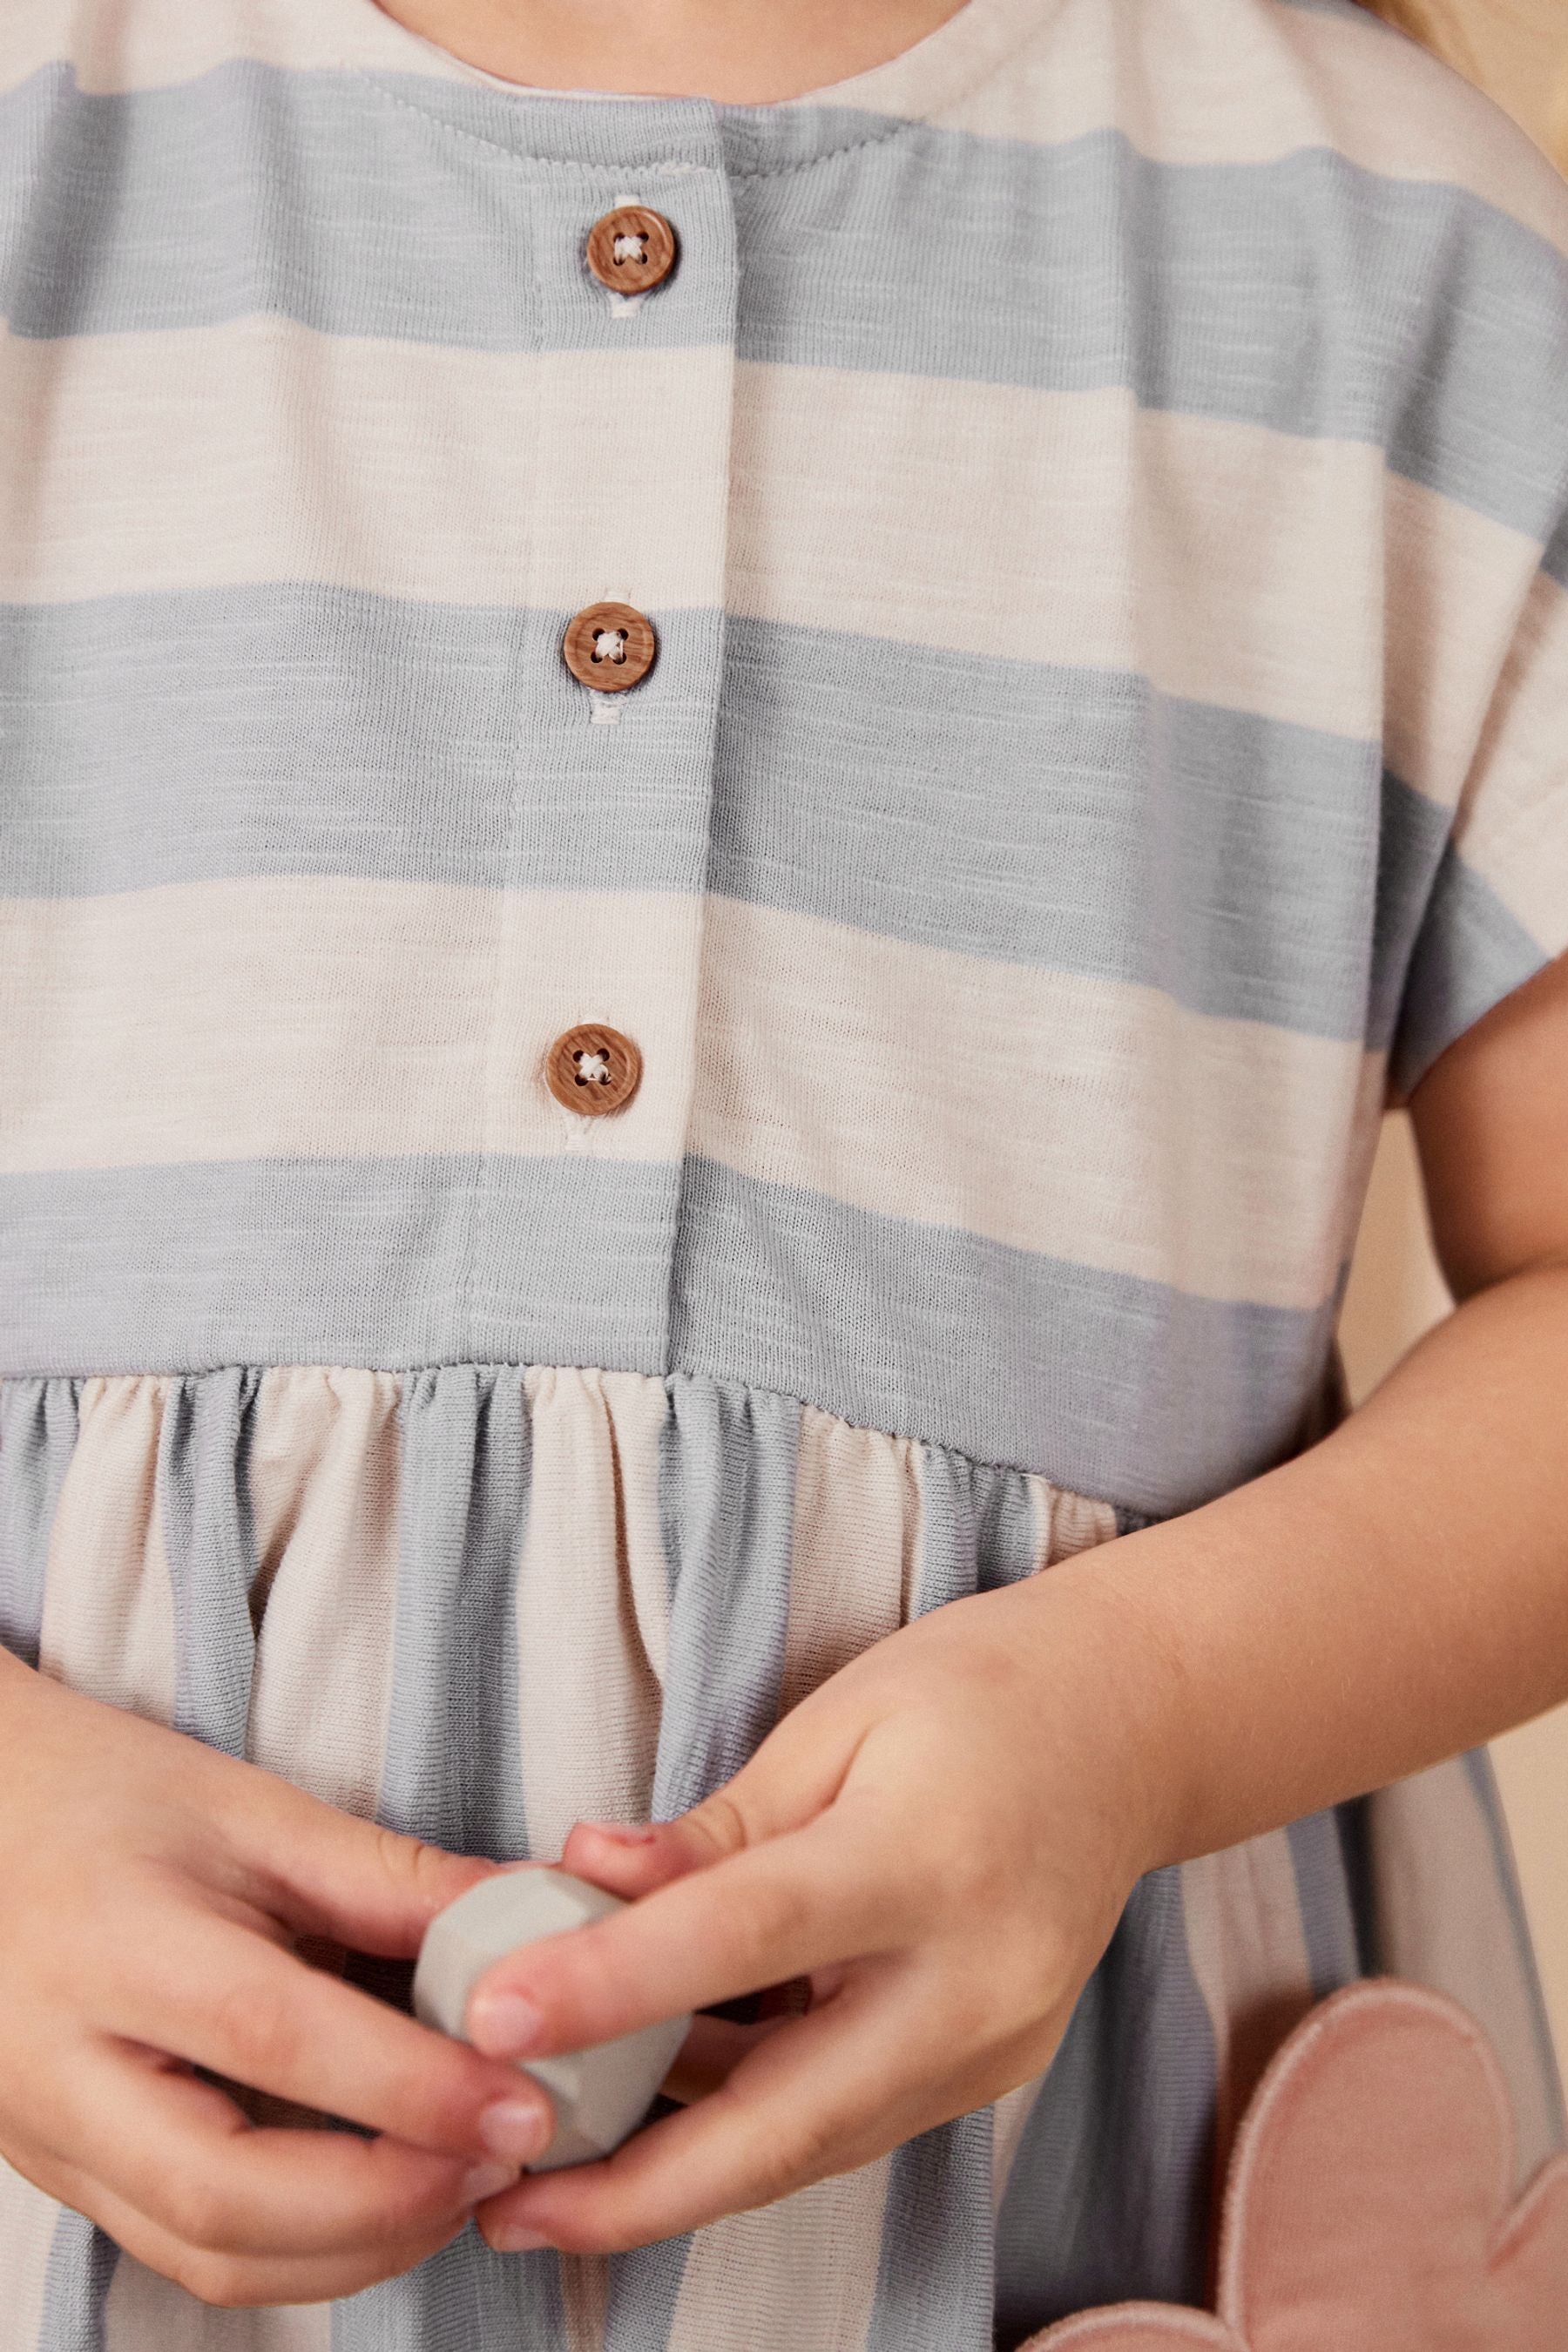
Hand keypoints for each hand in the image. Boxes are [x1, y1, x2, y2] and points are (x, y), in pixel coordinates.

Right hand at [0, 1650, 560, 2304]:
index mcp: (115, 1947)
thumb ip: (391, 1879)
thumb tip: (534, 1924)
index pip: (273, 2038)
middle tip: (504, 2157)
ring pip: (210, 2257)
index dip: (411, 2087)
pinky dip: (303, 2254)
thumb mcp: (251, 1809)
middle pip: (229, 2197)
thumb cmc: (108, 1796)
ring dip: (359, 2247)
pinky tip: (386, 2198)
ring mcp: (52, 2143)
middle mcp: (63, 2070)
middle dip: (391, 2202)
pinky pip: (190, 2256)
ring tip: (465, 2180)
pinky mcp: (68, 2178)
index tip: (524, 2102)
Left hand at [463, 1567, 1167, 2253]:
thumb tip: (585, 1877)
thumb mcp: (838, 1720)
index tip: (492, 2016)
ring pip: (811, 2143)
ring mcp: (994, 2046)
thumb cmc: (978, 1692)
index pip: (748, 1934)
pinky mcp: (986, 2073)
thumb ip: (716, 1824)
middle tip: (506, 2210)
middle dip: (638, 2189)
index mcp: (931, 1857)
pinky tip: (656, 2119)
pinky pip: (844, 2119)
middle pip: (790, 2119)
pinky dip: (747, 2126)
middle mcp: (976, 1979)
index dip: (612, 1983)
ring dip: (678, 2174)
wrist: (1134, 1727)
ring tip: (546, 2180)